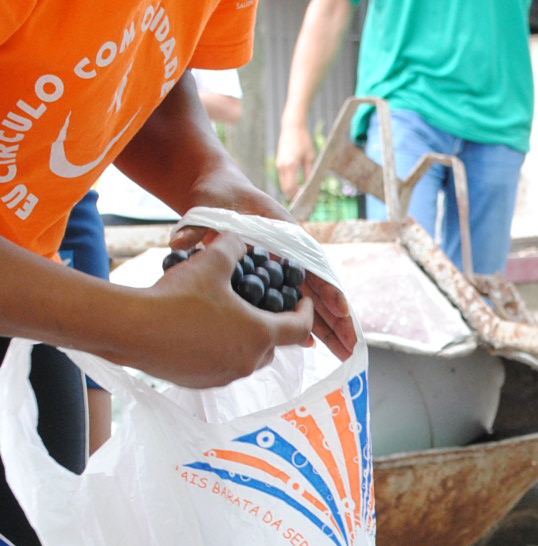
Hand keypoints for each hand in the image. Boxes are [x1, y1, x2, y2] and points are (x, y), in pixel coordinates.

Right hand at [140, 230, 315, 386]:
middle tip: (262, 307)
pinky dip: (221, 351)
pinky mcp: (202, 383)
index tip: (302, 301)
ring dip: (245, 341)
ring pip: (247, 358)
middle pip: (273, 346)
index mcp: (259, 334)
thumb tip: (241, 240)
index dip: (305, 312)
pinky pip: (222, 366)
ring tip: (230, 318)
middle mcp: (248, 362)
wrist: (134, 329)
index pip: (299, 328)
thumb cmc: (178, 296)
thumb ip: (234, 248)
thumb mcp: (211, 262)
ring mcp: (225, 376)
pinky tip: (202, 333)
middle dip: (272, 326)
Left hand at [169, 175, 356, 363]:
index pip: (312, 265)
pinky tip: (309, 345)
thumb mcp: (207, 208)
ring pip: (310, 301)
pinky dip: (303, 323)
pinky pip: (293, 304)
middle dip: (337, 320)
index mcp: (283, 234)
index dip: (327, 289)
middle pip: (319, 290)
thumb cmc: (217, 196)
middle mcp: (290, 253)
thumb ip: (197, 227)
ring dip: (326, 327)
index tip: (340, 310)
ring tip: (343, 353)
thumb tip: (178, 241)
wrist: (216, 193)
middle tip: (351, 347)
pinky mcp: (275, 278)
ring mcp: (285, 267)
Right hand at [274, 114, 316, 203]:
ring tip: (302, 193)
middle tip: (305, 199)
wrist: (291, 128)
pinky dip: (288, 184)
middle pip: (286, 188)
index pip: (292, 187)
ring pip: (283, 184)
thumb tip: (310, 186)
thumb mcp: (310, 157)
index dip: (298, 195)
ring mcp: (278, 165)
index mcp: (291, 164)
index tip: (307, 198)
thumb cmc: (303, 141)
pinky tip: (297, 185)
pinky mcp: (278, 163)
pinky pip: (282, 178)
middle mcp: (282, 166)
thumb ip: (309, 173)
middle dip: (294, 195)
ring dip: (291, 190)